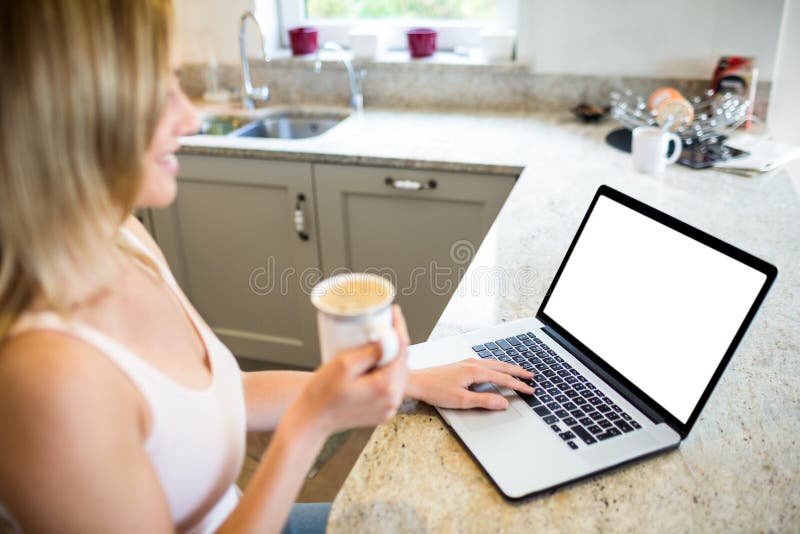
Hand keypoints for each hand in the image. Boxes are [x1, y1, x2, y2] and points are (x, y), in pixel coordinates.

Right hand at [289, 305, 409, 436]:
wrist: (311, 421)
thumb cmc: (322, 395)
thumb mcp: (344, 365)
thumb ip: (370, 351)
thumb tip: (388, 338)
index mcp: (385, 387)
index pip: (401, 350)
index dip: (399, 328)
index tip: (394, 313)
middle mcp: (392, 400)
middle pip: (403, 362)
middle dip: (398, 340)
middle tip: (389, 322)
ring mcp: (388, 408)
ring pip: (399, 374)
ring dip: (394, 356)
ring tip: (385, 338)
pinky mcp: (382, 411)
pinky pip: (392, 386)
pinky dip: (389, 371)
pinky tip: (379, 360)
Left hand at [406, 359, 534, 409]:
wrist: (417, 382)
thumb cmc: (435, 390)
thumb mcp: (462, 401)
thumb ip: (484, 401)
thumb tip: (503, 402)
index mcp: (475, 371)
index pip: (503, 379)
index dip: (518, 385)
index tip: (530, 390)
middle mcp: (473, 364)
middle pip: (502, 367)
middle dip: (518, 372)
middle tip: (531, 376)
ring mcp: (467, 362)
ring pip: (494, 363)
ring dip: (508, 367)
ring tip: (519, 371)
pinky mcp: (462, 365)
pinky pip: (486, 362)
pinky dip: (497, 366)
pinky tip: (496, 368)